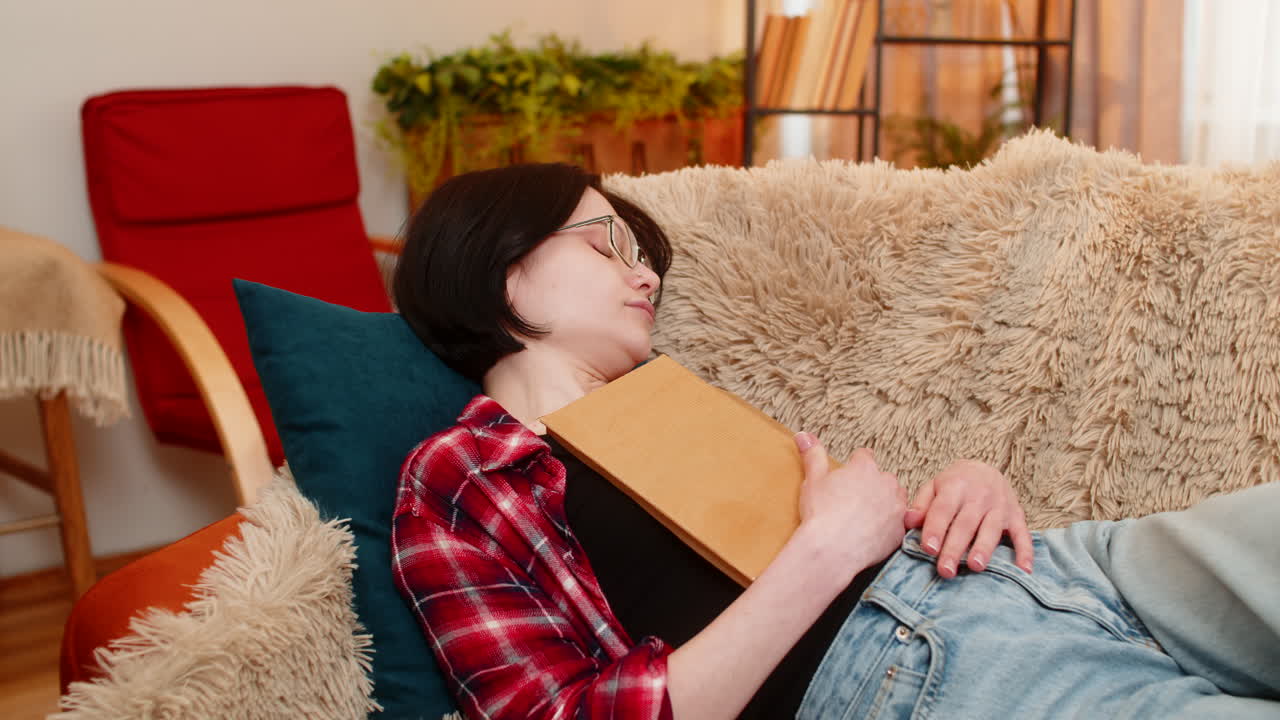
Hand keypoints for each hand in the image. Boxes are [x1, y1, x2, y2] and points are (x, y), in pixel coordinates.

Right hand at [794, 433, 906, 578]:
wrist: (832, 549)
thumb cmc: (821, 515)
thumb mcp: (813, 480)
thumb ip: (813, 455)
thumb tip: (803, 435)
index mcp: (864, 467)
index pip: (865, 456)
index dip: (855, 465)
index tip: (850, 475)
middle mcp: (886, 483)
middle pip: (883, 477)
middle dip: (873, 485)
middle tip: (854, 500)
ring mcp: (897, 506)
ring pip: (896, 499)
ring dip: (886, 503)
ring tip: (866, 516)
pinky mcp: (900, 529)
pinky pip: (899, 523)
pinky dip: (889, 527)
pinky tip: (872, 534)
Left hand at [904, 460, 1033, 577]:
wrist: (986, 469)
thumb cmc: (954, 484)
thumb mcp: (934, 487)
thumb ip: (921, 505)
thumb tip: (908, 522)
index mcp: (955, 487)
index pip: (943, 509)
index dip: (936, 529)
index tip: (928, 549)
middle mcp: (979, 496)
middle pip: (966, 524)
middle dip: (955, 548)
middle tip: (945, 570)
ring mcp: (1000, 506)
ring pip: (992, 529)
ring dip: (984, 549)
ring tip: (975, 567)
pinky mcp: (1017, 516)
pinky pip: (1023, 535)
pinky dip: (1025, 552)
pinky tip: (1023, 570)